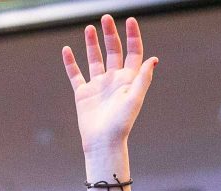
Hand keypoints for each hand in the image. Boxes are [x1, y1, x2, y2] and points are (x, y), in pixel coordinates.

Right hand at [62, 15, 157, 153]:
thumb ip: (143, 78)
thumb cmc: (121, 123)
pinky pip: (75, 74)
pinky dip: (70, 62)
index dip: (133, 36)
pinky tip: (67, 49)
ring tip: (89, 28)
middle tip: (106, 18)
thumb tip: (153, 59)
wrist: (103, 142)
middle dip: (110, 34)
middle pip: (113, 51)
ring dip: (92, 44)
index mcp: (129, 79)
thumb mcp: (134, 98)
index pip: (133, 52)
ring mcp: (98, 85)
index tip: (130, 20)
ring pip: (95, 59)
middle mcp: (114, 80)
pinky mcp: (83, 93)